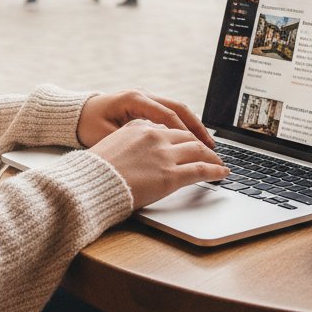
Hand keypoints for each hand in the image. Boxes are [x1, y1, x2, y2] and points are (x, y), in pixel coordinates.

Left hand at [77, 90, 214, 148]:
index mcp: (134, 99)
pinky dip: (181, 125)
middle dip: (196, 127)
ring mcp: (144, 98)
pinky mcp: (144, 105)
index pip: (167, 115)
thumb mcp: (106, 136)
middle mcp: (142, 95)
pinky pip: (168, 113)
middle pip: (178, 108)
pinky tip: (190, 140)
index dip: (186, 133)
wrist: (75, 114)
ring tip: (206, 144)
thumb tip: (152, 156)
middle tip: (211, 146)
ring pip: (176, 109)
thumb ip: (129, 143)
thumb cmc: (88, 125)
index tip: (200, 148)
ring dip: (192, 126)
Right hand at [89, 119, 228, 209]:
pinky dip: (215, 170)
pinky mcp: (170, 175)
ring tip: (219, 163)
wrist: (89, 184)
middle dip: (200, 144)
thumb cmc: (93, 171)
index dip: (182, 135)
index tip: (188, 141)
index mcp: (138, 127)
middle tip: (209, 152)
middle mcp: (154, 136)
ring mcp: (164, 155)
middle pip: (186, 136)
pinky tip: (222, 173)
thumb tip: (135, 150)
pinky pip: (201, 169)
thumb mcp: (109, 146)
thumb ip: (126, 142)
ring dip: (212, 156)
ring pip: (198, 150)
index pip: (167, 127)